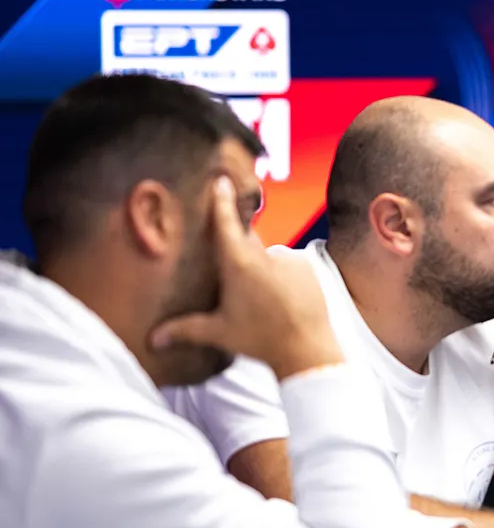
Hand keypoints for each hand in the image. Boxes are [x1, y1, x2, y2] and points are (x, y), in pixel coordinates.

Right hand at [150, 176, 340, 379]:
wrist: (307, 347)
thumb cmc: (260, 339)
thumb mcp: (219, 332)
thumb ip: (185, 329)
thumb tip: (152, 339)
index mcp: (238, 263)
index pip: (225, 223)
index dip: (221, 201)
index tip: (221, 180)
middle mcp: (264, 254)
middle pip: (245, 241)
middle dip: (238, 253)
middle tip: (237, 282)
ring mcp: (289, 258)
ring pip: (268, 257)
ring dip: (262, 271)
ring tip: (264, 301)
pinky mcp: (307, 266)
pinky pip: (289, 264)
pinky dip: (283, 276)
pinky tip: (283, 298)